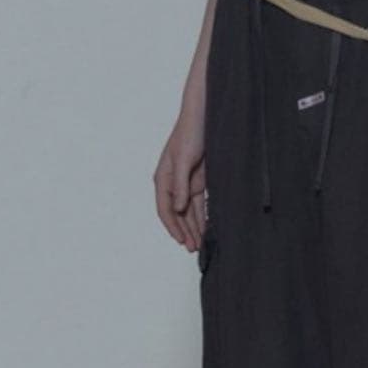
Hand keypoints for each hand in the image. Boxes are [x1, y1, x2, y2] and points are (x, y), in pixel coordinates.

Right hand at [153, 110, 205, 252]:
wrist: (203, 117)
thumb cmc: (190, 134)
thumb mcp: (183, 160)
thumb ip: (180, 185)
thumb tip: (178, 208)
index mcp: (163, 178)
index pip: (165, 209)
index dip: (172, 227)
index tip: (181, 240)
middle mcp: (172, 184)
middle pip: (177, 215)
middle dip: (184, 232)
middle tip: (193, 249)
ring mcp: (185, 184)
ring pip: (188, 212)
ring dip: (193, 228)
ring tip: (199, 245)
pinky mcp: (198, 182)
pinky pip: (198, 205)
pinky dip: (201, 218)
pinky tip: (205, 229)